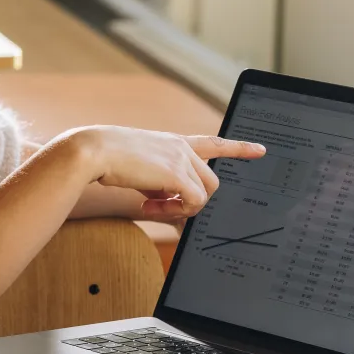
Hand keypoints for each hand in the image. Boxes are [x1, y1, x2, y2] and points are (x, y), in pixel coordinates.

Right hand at [62, 127, 265, 218]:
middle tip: (162, 206)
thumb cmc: (109, 159)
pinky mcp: (176, 173)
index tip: (260, 150)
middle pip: (212, 182)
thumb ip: (160, 185)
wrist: (93, 150)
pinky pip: (192, 201)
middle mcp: (182, 147)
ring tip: (152, 205)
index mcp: (175, 142)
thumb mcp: (141, 170)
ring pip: (205, 193)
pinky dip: (174, 210)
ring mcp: (181, 159)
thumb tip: (171, 205)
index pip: (214, 142)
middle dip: (194, 200)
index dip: (238, 148)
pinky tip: (148, 205)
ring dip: (183, 207)